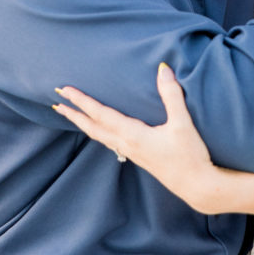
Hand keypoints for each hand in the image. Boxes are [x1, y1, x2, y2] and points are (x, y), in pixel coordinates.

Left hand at [53, 65, 216, 210]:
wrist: (197, 185)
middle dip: (73, 114)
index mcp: (132, 135)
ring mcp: (131, 153)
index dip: (82, 101)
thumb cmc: (190, 155)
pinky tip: (102, 131)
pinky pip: (110, 141)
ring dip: (84, 124)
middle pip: (93, 127)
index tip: (65, 90)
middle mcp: (126, 144)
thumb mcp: (182, 123)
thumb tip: (163, 69)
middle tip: (56, 102)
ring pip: (100, 136)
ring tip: (72, 115)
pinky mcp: (138, 157)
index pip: (100, 114)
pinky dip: (98, 132)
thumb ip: (171, 95)